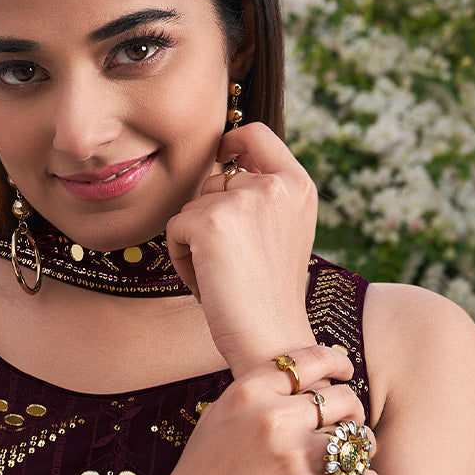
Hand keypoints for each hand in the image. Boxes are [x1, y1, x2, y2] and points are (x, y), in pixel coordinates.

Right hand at [141, 344, 378, 474]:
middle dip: (352, 412)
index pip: (311, 361)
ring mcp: (293, 460)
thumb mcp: (217, 420)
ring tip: (357, 456)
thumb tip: (300, 381)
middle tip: (350, 425)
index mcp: (248, 394)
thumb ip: (256, 396)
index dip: (337, 362)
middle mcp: (273, 419)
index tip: (346, 371)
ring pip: (358, 438)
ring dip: (362, 447)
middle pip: (343, 398)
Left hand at [165, 123, 318, 377]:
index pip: (259, 134)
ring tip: (221, 276)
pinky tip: (207, 283)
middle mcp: (274, 184)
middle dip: (210, 218)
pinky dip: (181, 257)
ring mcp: (243, 199)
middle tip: (231, 264)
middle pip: (215, 181)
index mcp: (299, 186)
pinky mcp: (210, 221)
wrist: (272, 339)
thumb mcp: (282, 233)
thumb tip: (222, 169)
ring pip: (193, 207)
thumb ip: (262, 200)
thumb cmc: (271, 297)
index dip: (233, 140)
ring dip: (195, 241)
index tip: (221, 153)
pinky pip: (175, 228)